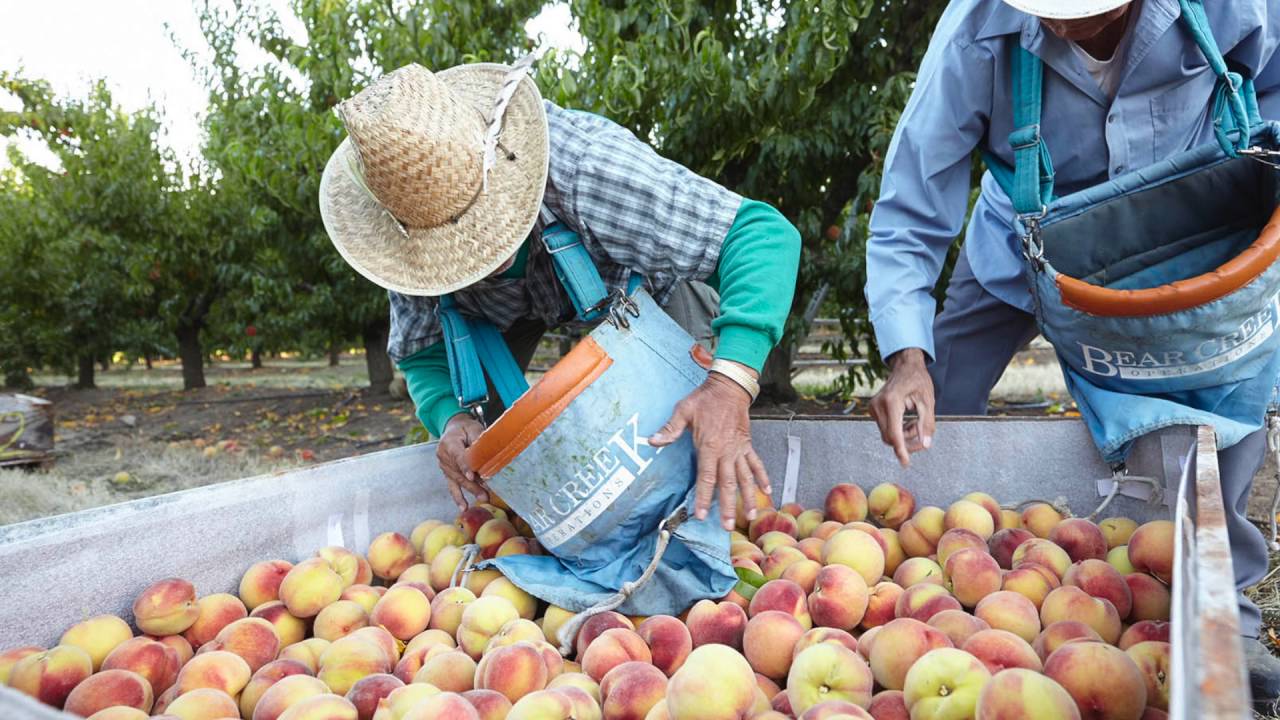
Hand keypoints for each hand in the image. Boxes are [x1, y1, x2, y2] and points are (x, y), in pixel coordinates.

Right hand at [437, 413, 488, 510]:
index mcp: (449, 442)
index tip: (472, 477)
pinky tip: (463, 507)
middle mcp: (443, 456)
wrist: (454, 428)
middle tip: (485, 493)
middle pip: (459, 472)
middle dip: (473, 484)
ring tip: (483, 498)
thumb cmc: (465, 428)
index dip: (465, 467)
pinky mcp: (447, 473)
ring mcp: (444, 466)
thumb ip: (478, 440)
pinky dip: (458, 497)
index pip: (458, 456)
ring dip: (471, 490)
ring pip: (458, 480)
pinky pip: (452, 486)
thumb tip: (489, 454)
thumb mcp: (473, 428)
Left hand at [650, 365, 769, 530]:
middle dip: (728, 507)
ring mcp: (739, 450)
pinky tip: (767, 492)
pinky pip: (756, 464)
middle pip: (727, 484)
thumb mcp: (683, 411)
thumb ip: (670, 429)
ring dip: (748, 498)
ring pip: (745, 478)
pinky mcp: (747, 445)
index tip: (702, 515)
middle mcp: (726, 452)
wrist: (729, 387)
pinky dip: (762, 477)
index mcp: (709, 446)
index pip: (706, 478)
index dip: (704, 498)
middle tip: (728, 527)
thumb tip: (652, 441)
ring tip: (751, 517)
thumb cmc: (704, 399)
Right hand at [869, 348, 935, 467]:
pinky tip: (908, 420)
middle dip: (907, 442)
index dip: (901, 450)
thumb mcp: (928, 401)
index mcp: (892, 402)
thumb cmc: (918, 380)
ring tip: (917, 423)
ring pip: (887, 434)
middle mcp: (878, 405)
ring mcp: (873, 407)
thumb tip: (925, 444)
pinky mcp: (873, 409)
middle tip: (923, 436)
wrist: (905, 366)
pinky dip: (898, 429)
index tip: (905, 463)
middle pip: (890, 437)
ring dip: (904, 435)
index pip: (894, 433)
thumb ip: (927, 424)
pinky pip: (885, 428)